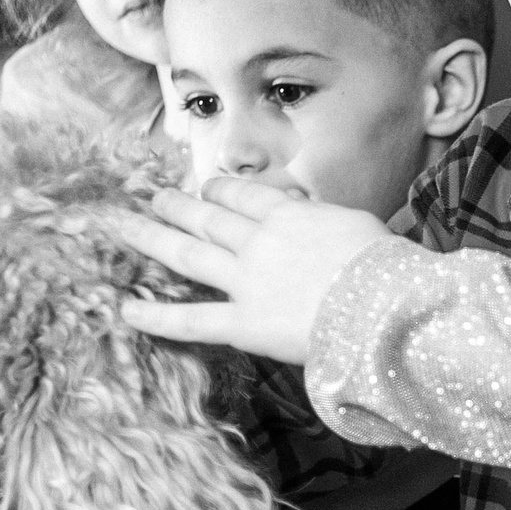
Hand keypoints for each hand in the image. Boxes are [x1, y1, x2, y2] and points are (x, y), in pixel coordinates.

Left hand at [111, 178, 392, 363]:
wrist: (384, 305)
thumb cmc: (385, 265)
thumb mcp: (356, 223)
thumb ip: (321, 217)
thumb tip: (305, 210)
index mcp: (290, 216)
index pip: (245, 196)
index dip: (219, 189)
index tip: (205, 186)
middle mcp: (259, 241)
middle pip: (208, 217)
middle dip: (177, 206)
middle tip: (153, 198)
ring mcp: (246, 281)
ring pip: (189, 254)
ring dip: (154, 238)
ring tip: (126, 227)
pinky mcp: (244, 323)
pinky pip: (192, 319)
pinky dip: (156, 316)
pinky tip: (125, 309)